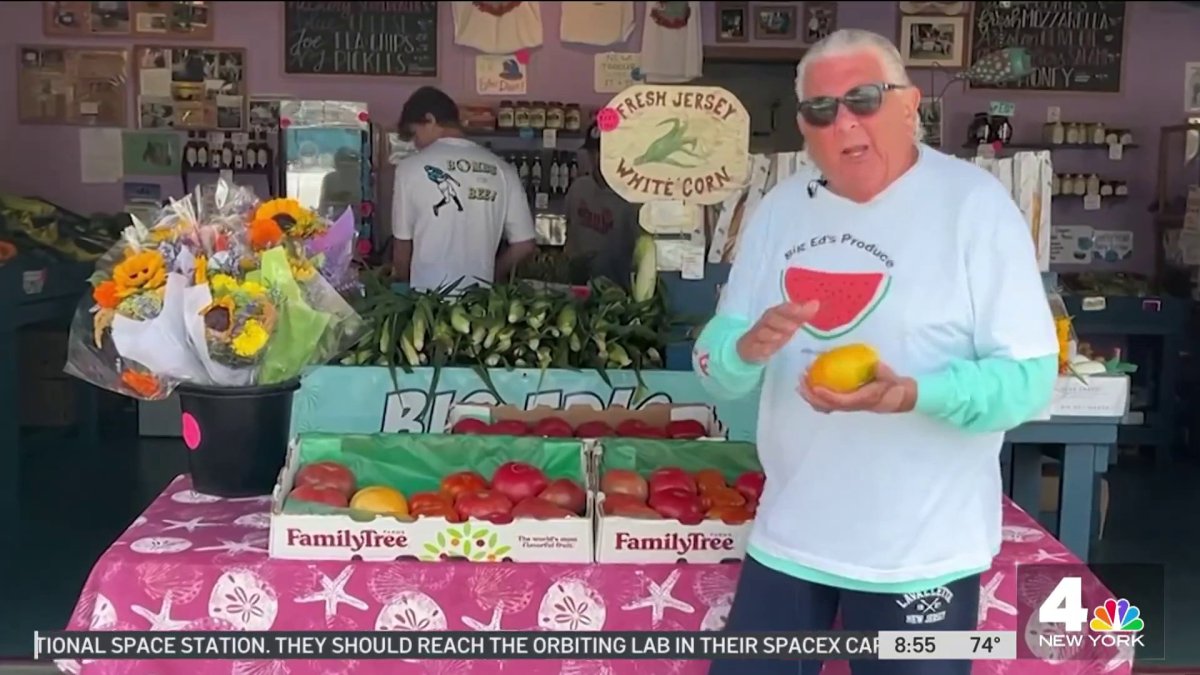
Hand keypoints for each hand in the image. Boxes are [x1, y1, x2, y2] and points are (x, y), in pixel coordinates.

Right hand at [736, 301, 819, 363]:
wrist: (752, 346)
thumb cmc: (775, 332)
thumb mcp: (789, 324)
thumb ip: (802, 314)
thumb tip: (816, 303)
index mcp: (774, 314)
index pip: (781, 309)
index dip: (789, 309)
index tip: (799, 309)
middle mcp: (764, 323)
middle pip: (770, 318)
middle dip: (781, 322)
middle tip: (793, 327)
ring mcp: (756, 336)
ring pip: (761, 333)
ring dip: (771, 335)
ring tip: (780, 337)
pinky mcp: (751, 348)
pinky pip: (755, 348)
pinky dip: (761, 348)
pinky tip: (768, 351)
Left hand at [798, 362, 917, 413]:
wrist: (897, 397)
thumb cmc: (892, 385)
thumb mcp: (890, 377)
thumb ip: (882, 372)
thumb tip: (875, 365)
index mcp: (861, 400)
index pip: (840, 401)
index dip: (826, 395)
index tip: (815, 386)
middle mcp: (851, 405)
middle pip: (826, 405)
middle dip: (811, 395)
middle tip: (801, 380)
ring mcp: (846, 405)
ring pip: (823, 405)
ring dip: (810, 396)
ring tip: (800, 383)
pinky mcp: (844, 402)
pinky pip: (826, 401)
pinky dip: (815, 394)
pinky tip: (809, 383)